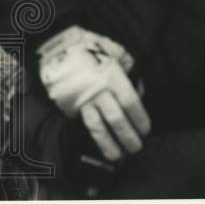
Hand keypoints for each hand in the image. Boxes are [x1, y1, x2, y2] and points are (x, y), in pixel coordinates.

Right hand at [37, 25, 149, 161]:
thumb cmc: (91, 47)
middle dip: (128, 137)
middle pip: (116, 119)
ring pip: (97, 127)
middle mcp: (98, 90)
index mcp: (112, 76)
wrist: (59, 46)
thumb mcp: (115, 52)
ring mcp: (82, 99)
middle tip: (136, 148)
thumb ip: (130, 70)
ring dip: (108, 144)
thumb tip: (140, 90)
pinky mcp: (69, 104)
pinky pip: (82, 123)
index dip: (140, 120)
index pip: (130, 103)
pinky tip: (98, 145)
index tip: (145, 130)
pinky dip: (91, 136)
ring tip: (118, 156)